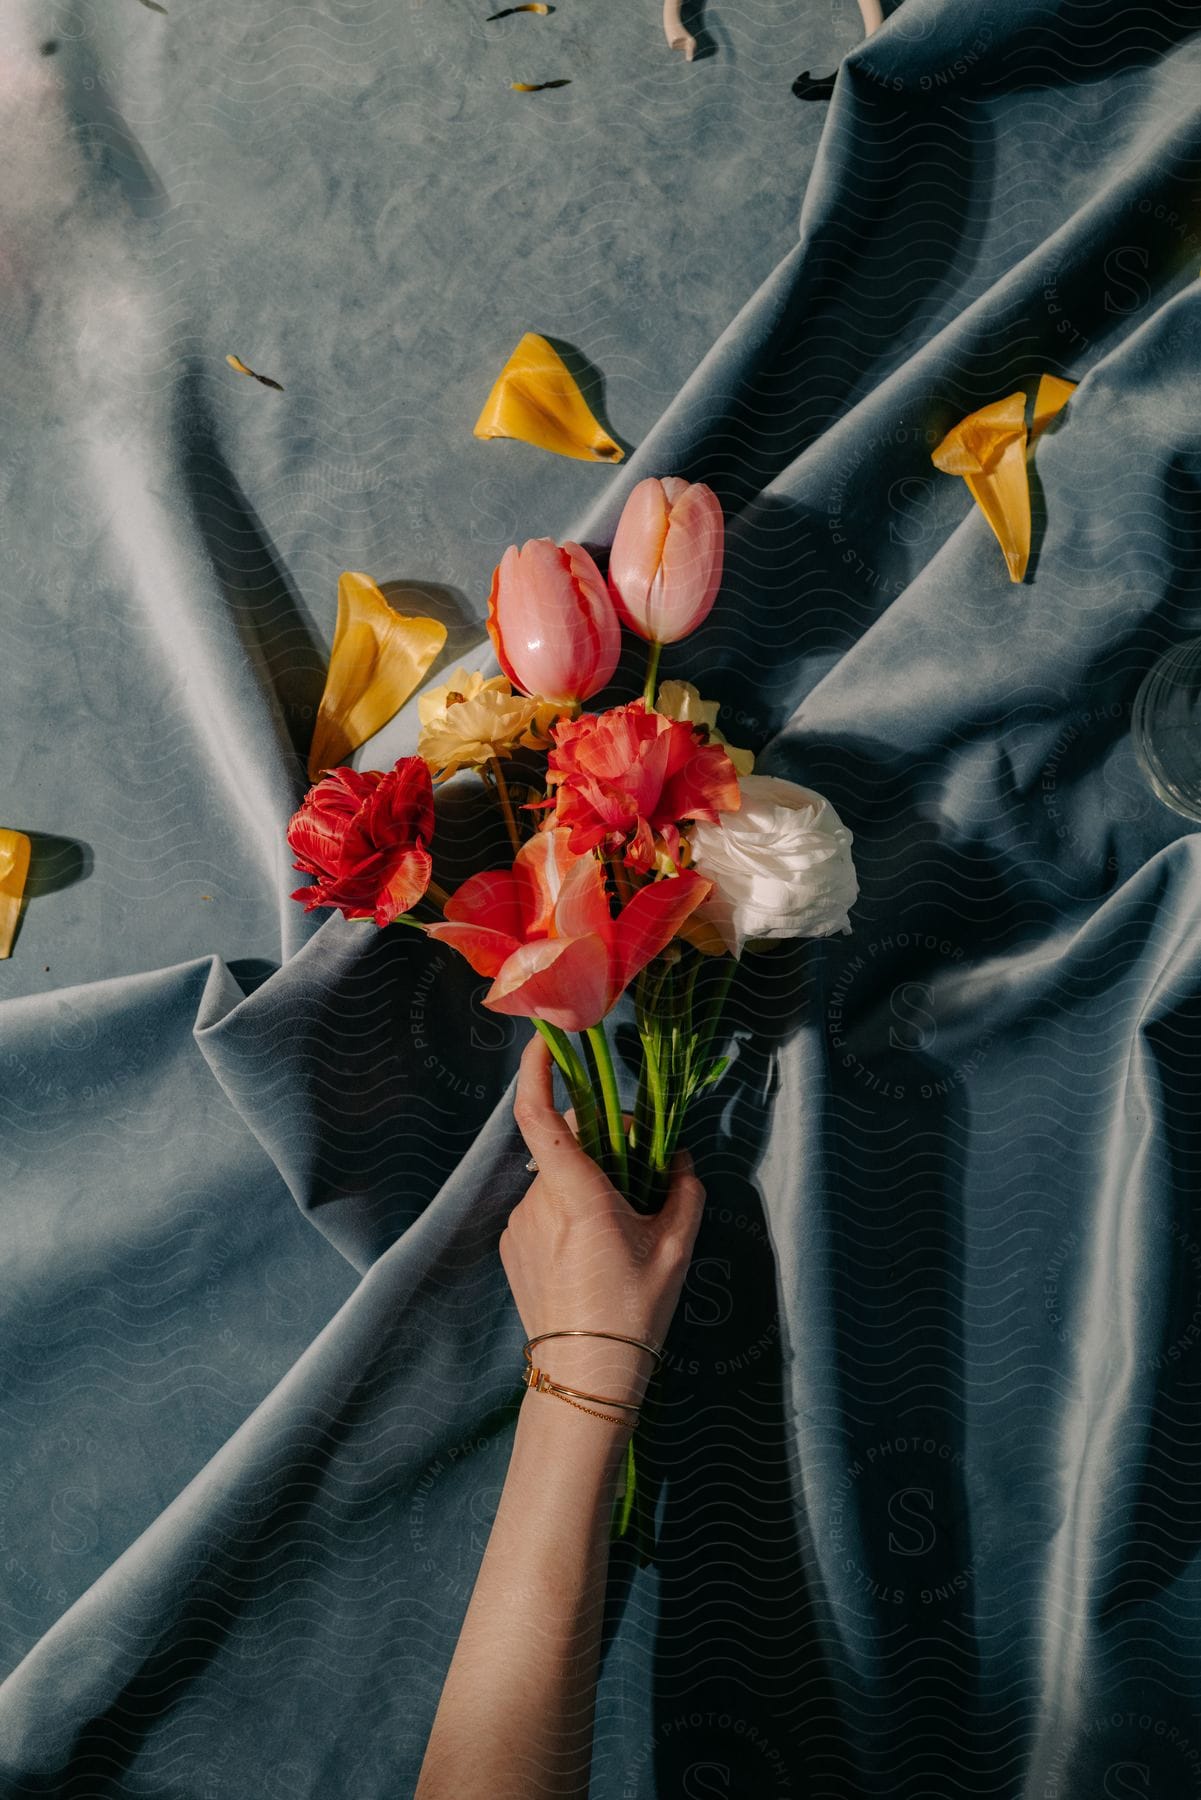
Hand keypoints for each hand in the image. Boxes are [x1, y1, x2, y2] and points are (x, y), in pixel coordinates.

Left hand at [500, 1033, 705, 1412]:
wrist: (585, 1377)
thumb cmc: (634, 1311)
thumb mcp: (676, 1248)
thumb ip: (683, 1190)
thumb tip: (678, 1158)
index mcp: (577, 1194)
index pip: (539, 1115)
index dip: (536, 1070)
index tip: (546, 1039)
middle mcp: (538, 1201)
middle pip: (568, 1144)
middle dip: (602, 1144)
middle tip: (640, 1176)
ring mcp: (518, 1224)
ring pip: (556, 1178)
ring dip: (586, 1183)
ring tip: (619, 1229)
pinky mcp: (510, 1246)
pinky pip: (543, 1208)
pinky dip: (568, 1210)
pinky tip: (592, 1252)